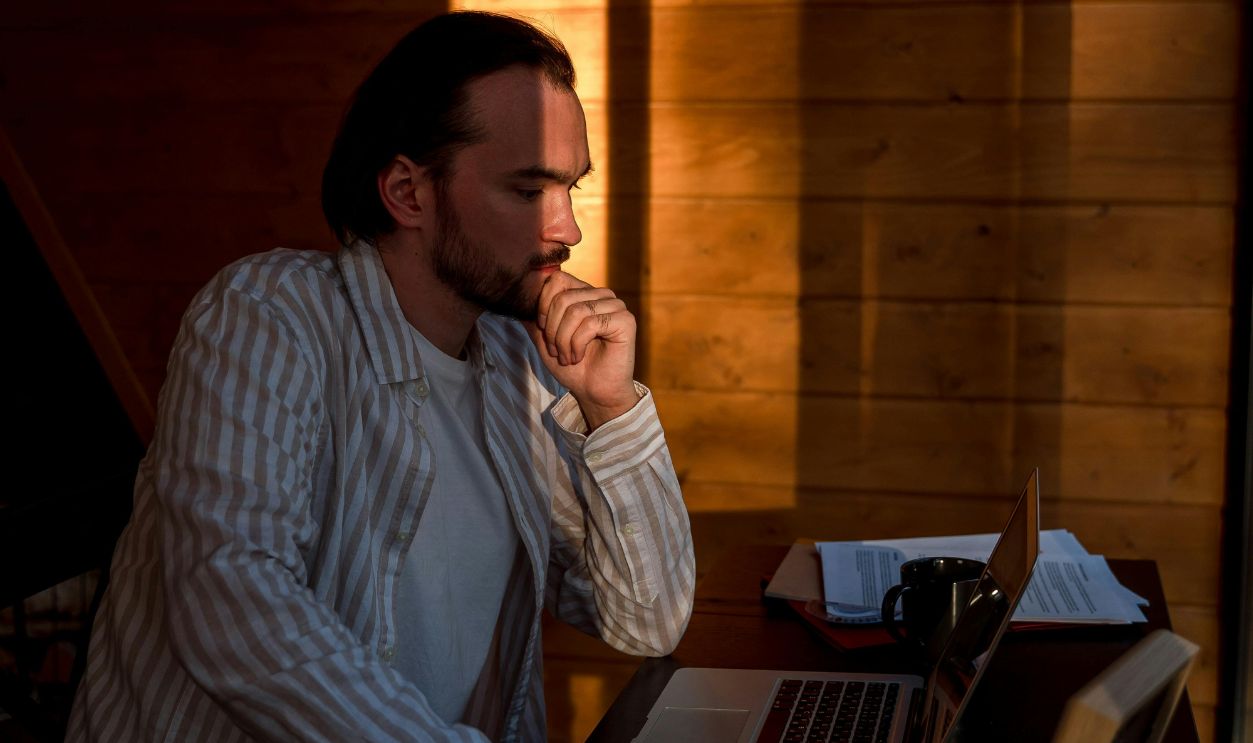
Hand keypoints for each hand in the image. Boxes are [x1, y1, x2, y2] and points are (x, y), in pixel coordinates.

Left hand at [525, 271, 639, 429]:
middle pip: (564, 297)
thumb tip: (518, 301)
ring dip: (564, 340)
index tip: (543, 330)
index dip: (543, 304)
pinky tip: (579, 357)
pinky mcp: (625, 320)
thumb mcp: (545, 340)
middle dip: (553, 329)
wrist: (593, 391)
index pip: (557, 279)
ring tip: (567, 357)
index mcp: (585, 293)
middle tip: (556, 351)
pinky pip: (590, 324)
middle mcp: (602, 295)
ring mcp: (616, 306)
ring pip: (576, 311)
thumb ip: (534, 319)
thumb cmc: (573, 367)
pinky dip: (577, 344)